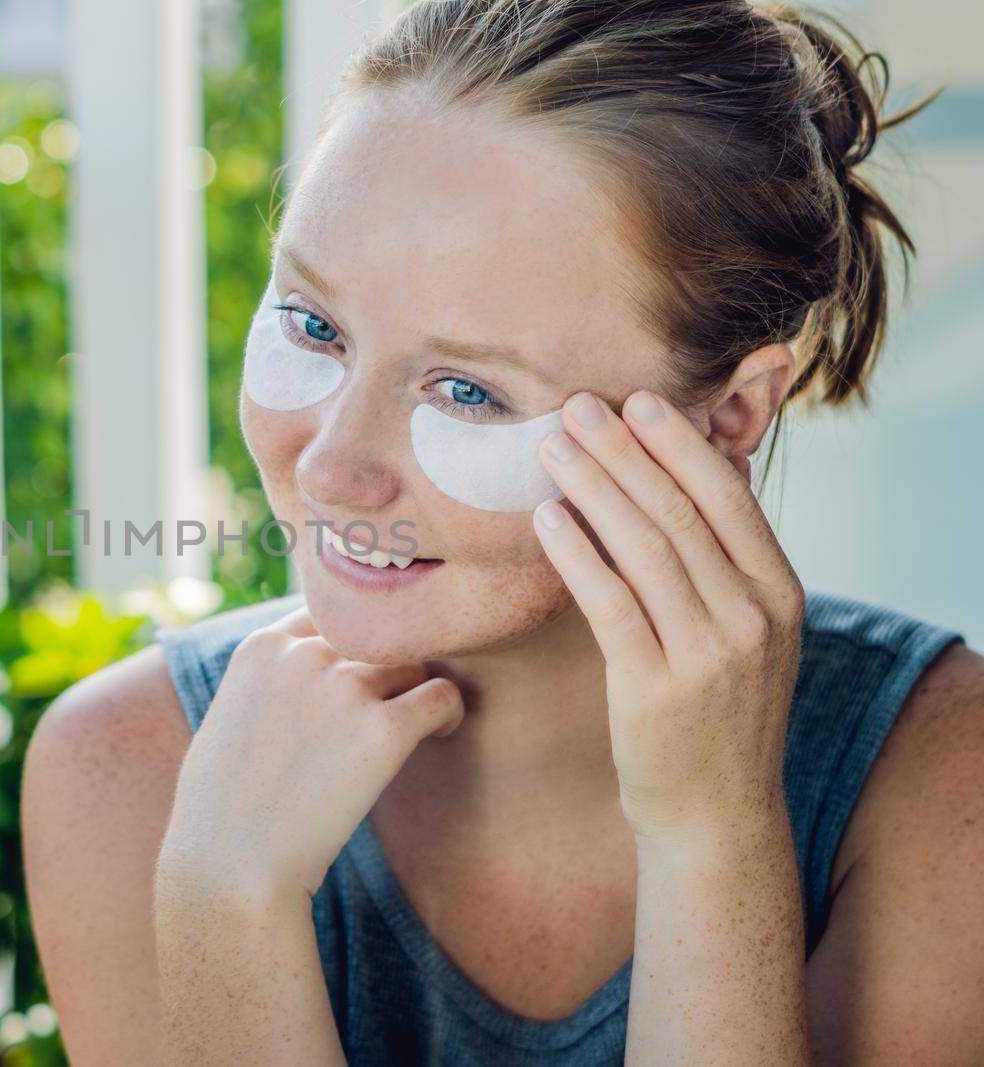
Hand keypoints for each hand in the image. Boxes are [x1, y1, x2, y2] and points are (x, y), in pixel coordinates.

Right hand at [158, 608, 463, 901]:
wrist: (229, 865)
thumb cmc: (219, 811)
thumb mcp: (226, 721)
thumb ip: (265, 688)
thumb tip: (301, 692)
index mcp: (262, 647)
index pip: (327, 617)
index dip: (347, 648)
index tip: (355, 681)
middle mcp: (304, 655)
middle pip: (373, 638)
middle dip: (384, 669)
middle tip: (389, 708)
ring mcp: (345, 688)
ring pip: (412, 662)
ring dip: (416, 690)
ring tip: (418, 727)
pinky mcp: (384, 730)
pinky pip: (442, 696)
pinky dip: (449, 712)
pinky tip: (439, 735)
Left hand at [533, 390, 805, 845]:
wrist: (715, 815)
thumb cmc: (719, 711)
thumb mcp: (748, 631)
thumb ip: (729, 557)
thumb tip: (706, 467)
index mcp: (781, 594)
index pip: (728, 498)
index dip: (679, 443)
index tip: (638, 399)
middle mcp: (753, 619)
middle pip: (679, 513)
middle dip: (625, 452)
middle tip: (578, 405)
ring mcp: (708, 656)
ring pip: (643, 549)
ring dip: (592, 488)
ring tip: (552, 447)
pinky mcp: (655, 690)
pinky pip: (610, 604)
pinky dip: (576, 554)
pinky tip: (547, 518)